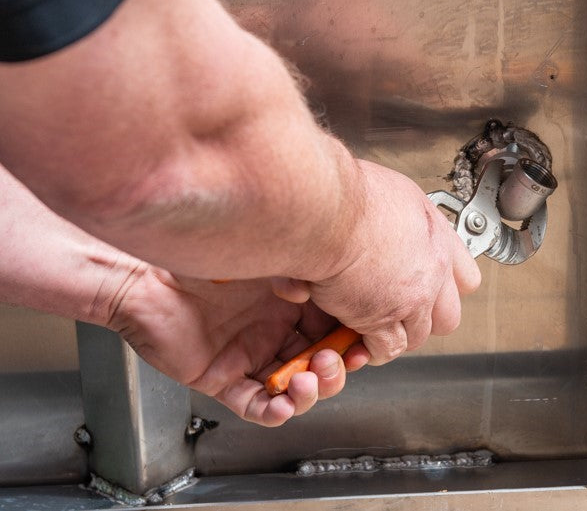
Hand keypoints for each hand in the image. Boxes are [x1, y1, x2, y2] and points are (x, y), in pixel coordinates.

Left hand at [107, 268, 365, 425]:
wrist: (146, 275)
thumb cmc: (201, 252)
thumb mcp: (267, 253)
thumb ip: (299, 266)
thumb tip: (321, 285)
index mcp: (292, 299)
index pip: (333, 326)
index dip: (352, 338)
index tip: (366, 341)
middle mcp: (275, 328)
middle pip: (320, 360)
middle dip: (335, 367)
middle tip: (332, 358)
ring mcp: (252, 355)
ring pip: (295, 386)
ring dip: (311, 390)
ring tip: (309, 377)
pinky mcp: (225, 379)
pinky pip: (256, 405)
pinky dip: (276, 409)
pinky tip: (285, 401)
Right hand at [303, 160, 480, 364]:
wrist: (326, 210)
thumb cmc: (341, 192)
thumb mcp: (385, 189)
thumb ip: (392, 215)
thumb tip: (380, 217)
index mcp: (432, 230)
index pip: (465, 275)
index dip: (446, 287)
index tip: (433, 289)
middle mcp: (432, 265)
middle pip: (448, 313)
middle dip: (426, 318)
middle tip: (402, 312)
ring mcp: (413, 296)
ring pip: (419, 334)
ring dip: (397, 334)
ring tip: (375, 327)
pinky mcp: (383, 319)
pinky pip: (388, 348)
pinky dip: (373, 349)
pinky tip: (358, 339)